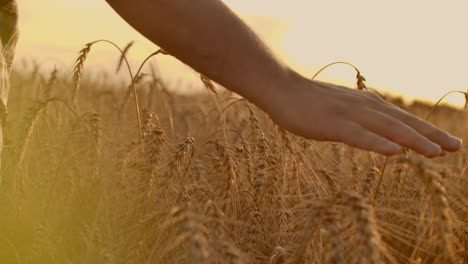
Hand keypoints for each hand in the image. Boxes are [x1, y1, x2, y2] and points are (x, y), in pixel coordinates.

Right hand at [262, 75, 461, 157]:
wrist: (282, 88)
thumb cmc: (307, 101)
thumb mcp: (339, 108)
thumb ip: (358, 116)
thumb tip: (370, 128)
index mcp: (365, 105)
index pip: (401, 119)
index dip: (425, 131)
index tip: (446, 143)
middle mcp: (363, 107)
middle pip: (402, 123)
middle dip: (430, 136)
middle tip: (456, 147)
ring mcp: (349, 115)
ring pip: (387, 129)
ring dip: (413, 140)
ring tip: (437, 152)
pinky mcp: (333, 124)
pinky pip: (359, 136)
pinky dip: (378, 143)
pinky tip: (395, 152)